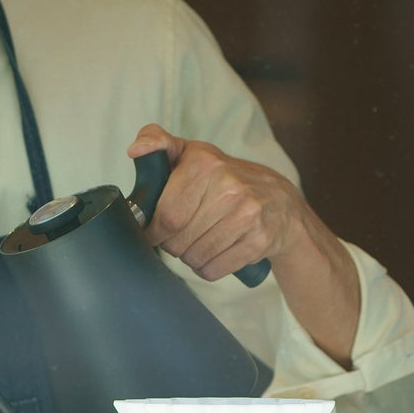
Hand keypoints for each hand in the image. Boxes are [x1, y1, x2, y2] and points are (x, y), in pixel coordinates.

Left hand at [127, 123, 301, 281]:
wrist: (278, 200)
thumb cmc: (224, 178)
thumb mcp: (193, 153)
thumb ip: (158, 142)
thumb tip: (135, 149)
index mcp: (205, 163)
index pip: (166, 216)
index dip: (154, 231)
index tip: (154, 232)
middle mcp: (229, 187)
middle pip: (178, 240)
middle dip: (172, 245)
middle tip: (179, 236)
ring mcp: (247, 215)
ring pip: (194, 258)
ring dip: (189, 258)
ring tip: (198, 242)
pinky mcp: (259, 241)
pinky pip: (213, 270)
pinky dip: (207, 268)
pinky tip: (215, 253)